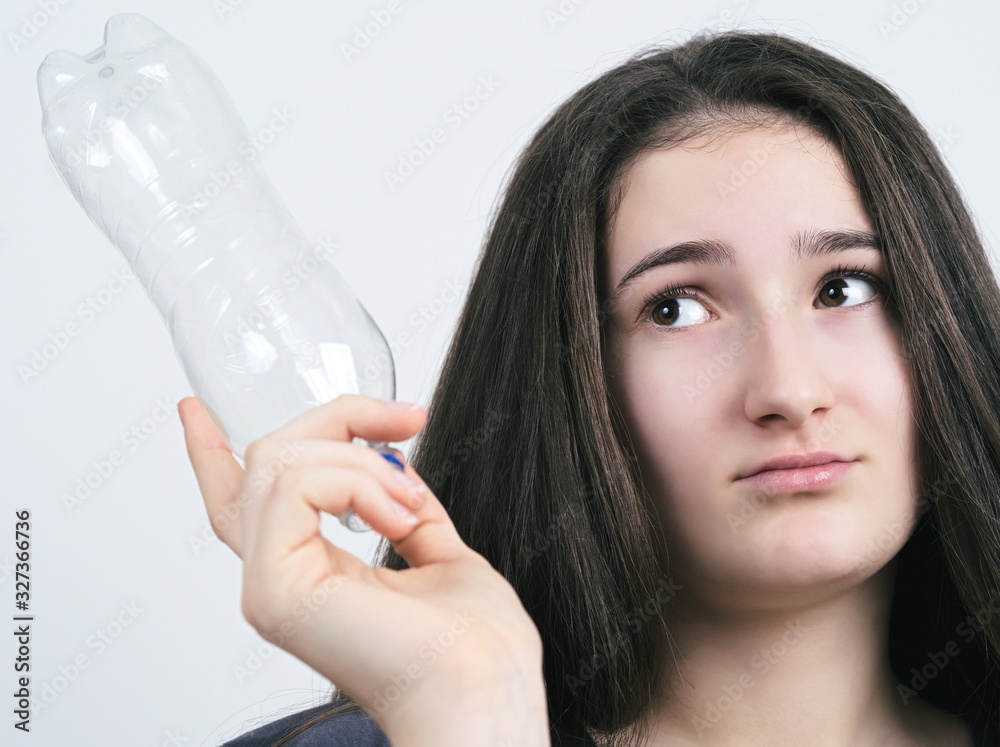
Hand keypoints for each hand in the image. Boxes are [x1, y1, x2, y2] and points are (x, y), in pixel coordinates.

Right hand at [177, 394, 549, 745]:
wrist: (484, 690)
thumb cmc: (474, 648)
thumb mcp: (437, 551)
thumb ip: (402, 507)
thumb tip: (393, 461)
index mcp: (308, 573)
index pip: (238, 504)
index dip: (211, 453)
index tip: (194, 412)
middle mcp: (277, 576)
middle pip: (268, 460)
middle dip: (341, 420)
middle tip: (406, 422)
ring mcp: (269, 583)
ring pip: (280, 461)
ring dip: (363, 461)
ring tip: (411, 503)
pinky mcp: (276, 587)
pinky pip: (294, 484)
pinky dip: (356, 481)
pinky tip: (395, 517)